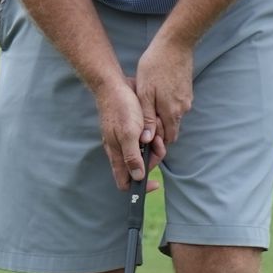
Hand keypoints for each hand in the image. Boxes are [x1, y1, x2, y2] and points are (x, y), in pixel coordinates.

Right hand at [93, 73, 155, 188]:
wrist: (116, 85)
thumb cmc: (120, 108)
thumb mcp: (128, 133)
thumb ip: (132, 156)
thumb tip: (138, 177)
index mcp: (118, 155)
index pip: (126, 182)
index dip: (140, 186)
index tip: (155, 182)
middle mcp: (122, 150)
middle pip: (142, 166)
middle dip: (153, 157)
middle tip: (156, 143)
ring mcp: (128, 140)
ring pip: (147, 152)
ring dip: (156, 143)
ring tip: (155, 129)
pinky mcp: (135, 130)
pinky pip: (148, 139)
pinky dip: (154, 133)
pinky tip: (154, 123)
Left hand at [133, 29, 193, 150]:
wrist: (176, 44)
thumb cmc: (155, 66)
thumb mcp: (145, 93)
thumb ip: (147, 118)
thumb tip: (147, 139)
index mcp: (172, 112)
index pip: (168, 138)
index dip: (156, 141)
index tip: (144, 136)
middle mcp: (183, 109)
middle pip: (171, 128)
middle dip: (159, 130)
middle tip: (143, 120)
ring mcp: (187, 99)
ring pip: (174, 116)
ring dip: (162, 116)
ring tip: (147, 104)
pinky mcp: (187, 90)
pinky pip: (177, 105)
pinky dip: (167, 105)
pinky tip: (156, 94)